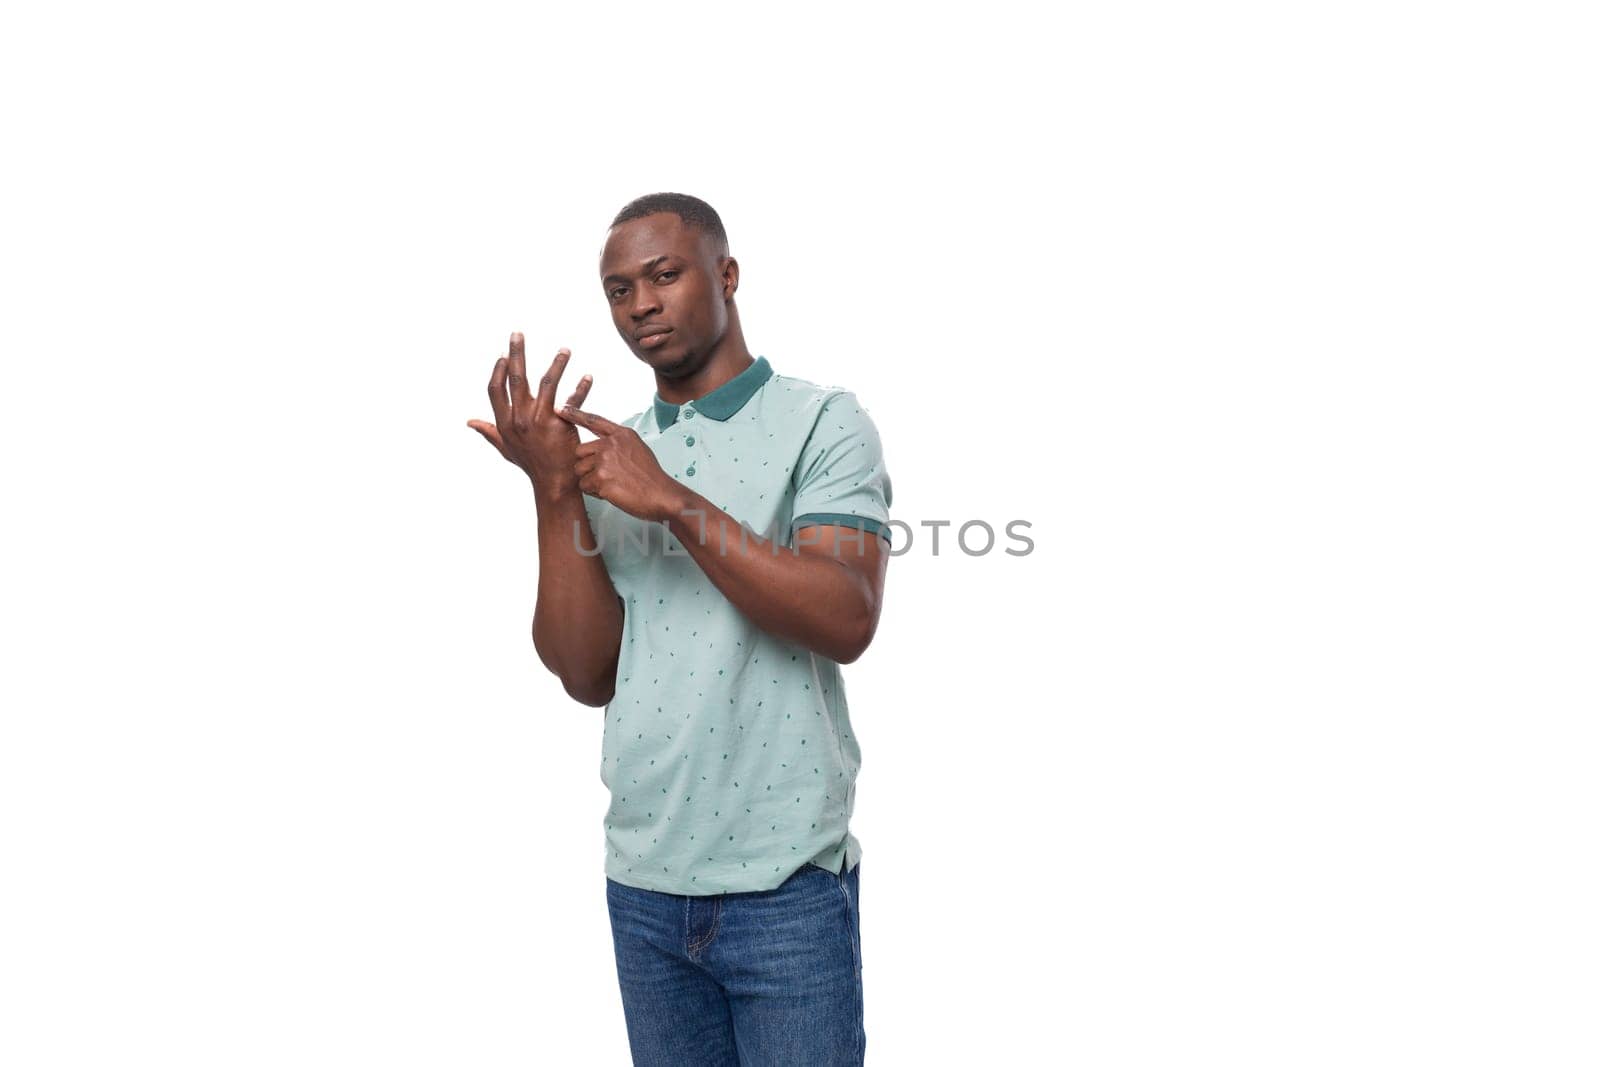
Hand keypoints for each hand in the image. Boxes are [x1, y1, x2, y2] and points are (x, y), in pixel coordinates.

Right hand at [467, 332, 592, 493]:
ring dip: (557, 364)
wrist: (553, 482)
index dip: (498, 370)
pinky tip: (589, 376)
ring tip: (565, 350)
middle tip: (518, 333)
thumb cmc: (530, 464)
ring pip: (547, 383)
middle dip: (516, 353)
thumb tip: (470, 422)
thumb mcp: (505, 448)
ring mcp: (539, 421)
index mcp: (505, 422)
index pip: (495, 389)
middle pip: (516, 378)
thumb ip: (489, 432)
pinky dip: (582, 387)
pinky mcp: (560, 424)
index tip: (503, 355)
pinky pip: (572, 400)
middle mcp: (519, 419)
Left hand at [558, 405, 686, 521]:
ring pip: (580, 470)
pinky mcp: (601, 479)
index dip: (574, 414)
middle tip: (605, 476)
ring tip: (610, 484)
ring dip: (590, 481)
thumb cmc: (651, 477)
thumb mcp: (638, 448)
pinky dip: (595, 493)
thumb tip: (602, 445)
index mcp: (621, 434)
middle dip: (586, 465)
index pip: (593, 420)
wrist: (661, 495)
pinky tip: (612, 492)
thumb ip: (618, 443)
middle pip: (580, 451)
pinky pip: (584, 486)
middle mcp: (611, 444)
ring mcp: (605, 460)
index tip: (560, 409)